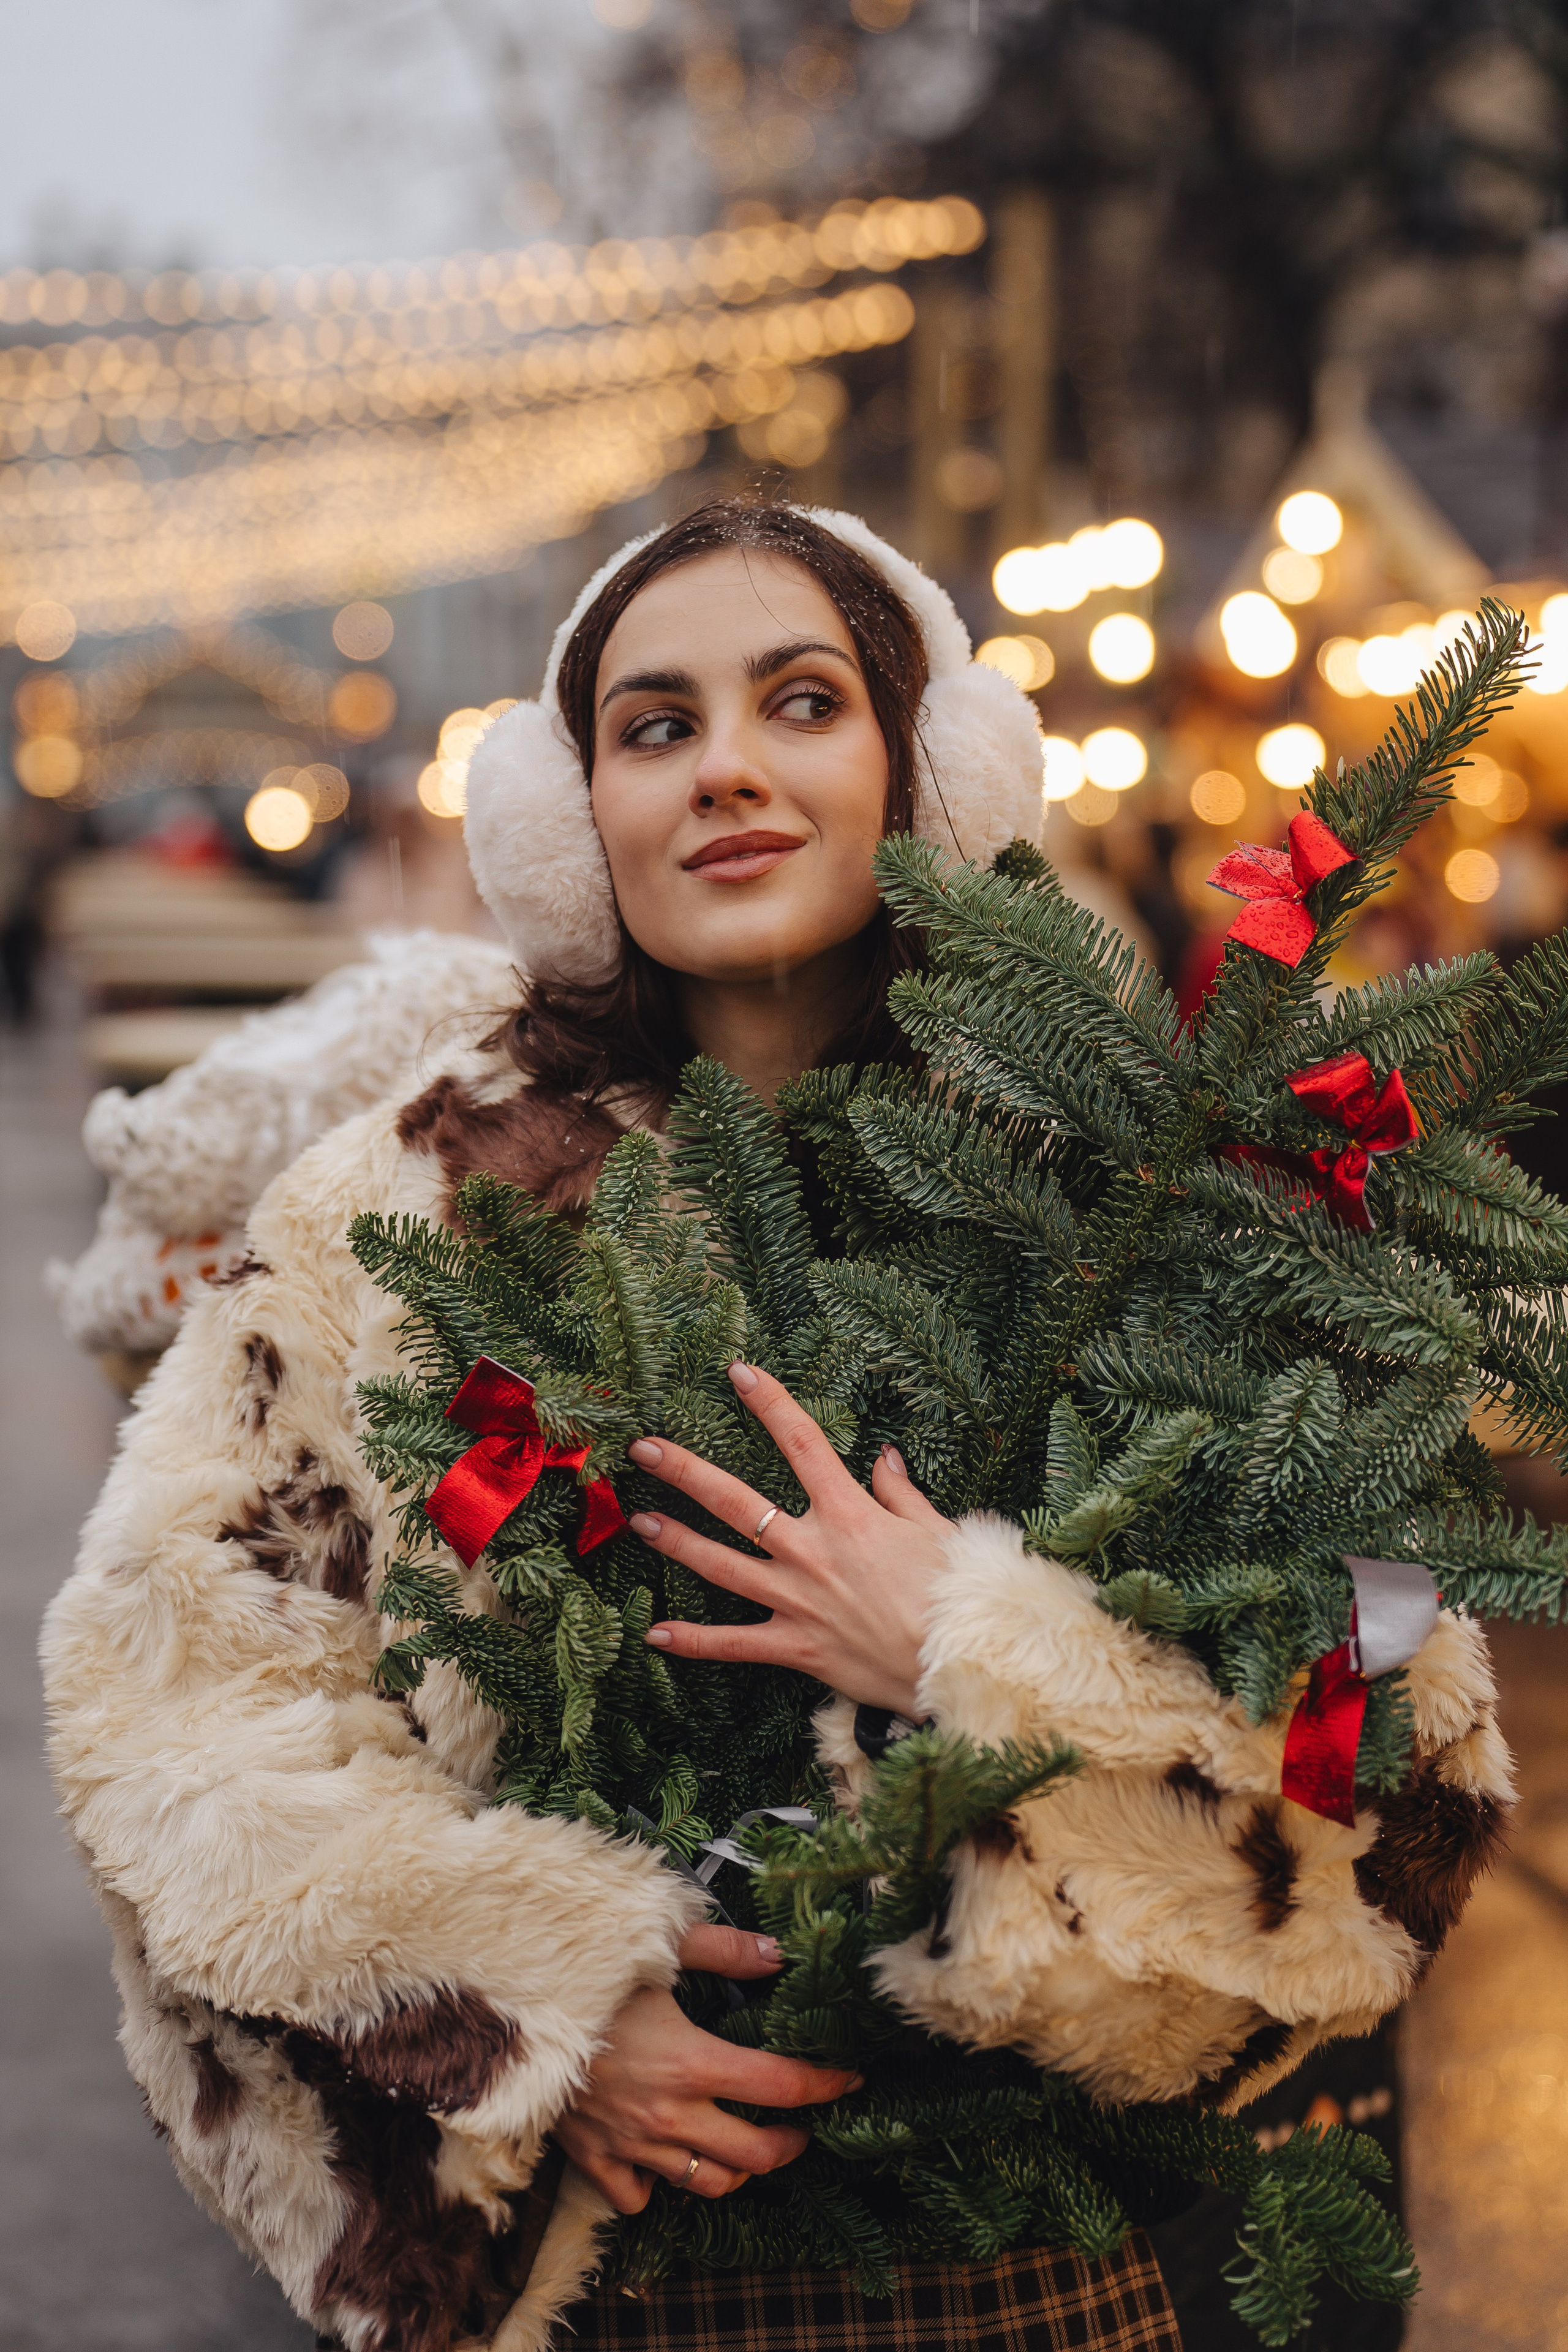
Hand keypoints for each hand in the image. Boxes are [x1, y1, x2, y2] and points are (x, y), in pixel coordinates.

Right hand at [554, 1922, 859, 2213]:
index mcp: (692, 2063)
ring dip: (738, 2170)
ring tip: (749, 2146)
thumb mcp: (655, 1948)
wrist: (505, 2010)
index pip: (780, 2087)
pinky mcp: (594, 2157)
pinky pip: (639, 2196)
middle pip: (755, 2155)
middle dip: (791, 2143)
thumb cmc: (582, 1974)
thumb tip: (778, 1953)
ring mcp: (631, 2144)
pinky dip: (661, 2185)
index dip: (825, 2084)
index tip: (850, 2078)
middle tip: (803, 2125)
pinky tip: (669, 2157)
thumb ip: (724, 1949)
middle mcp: (668, 2115)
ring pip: (707, 2182)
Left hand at [627, 1361, 950, 1717]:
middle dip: (685, 1471)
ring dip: (678, 1543)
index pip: (802, 1443)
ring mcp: (798, 1600)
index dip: (770, 1404)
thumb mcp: (938, 1530)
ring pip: (722, 1566)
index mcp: (850, 1514)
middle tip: (644, 1449)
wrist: (960, 1662)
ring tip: (639, 1522)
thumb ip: (901, 1494)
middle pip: (736, 1501)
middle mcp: (813, 1551)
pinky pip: (734, 1644)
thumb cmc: (957, 1594)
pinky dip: (694, 1642)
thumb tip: (884, 1459)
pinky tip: (654, 1633)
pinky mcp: (796, 1647)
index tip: (739, 1373)